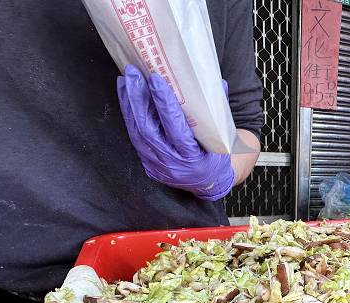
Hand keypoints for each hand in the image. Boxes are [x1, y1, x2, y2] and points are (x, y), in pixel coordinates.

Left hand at [117, 65, 234, 201]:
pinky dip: (130, 117)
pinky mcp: (149, 166)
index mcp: (195, 159)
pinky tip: (127, 98)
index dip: (165, 104)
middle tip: (133, 73)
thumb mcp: (223, 137)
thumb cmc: (218, 156)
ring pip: (137, 134)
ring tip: (126, 80)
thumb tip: (218, 82)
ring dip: (130, 105)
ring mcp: (159, 167)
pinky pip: (135, 139)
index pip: (176, 129)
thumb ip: (219, 111)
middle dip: (139, 99)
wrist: (210, 183)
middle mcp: (173, 165)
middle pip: (149, 129)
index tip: (156, 80)